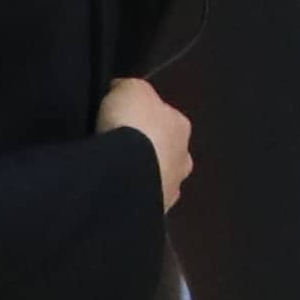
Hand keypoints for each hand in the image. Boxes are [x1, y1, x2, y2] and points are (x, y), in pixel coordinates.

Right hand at [99, 75, 192, 199]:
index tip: (123, 122)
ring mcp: (172, 187)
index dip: (143, 119)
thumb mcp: (129, 90)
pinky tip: (117, 194)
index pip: (164, 118)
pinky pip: (144, 199)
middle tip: (119, 151)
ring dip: (142, 176)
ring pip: (157, 178)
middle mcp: (184, 157)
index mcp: (181, 126)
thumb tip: (122, 92)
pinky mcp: (157, 210)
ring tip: (115, 175)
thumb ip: (129, 89)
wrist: (126, 172)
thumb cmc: (132, 124)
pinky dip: (133, 196)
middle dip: (147, 151)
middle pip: (165, 150)